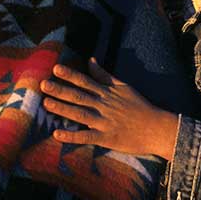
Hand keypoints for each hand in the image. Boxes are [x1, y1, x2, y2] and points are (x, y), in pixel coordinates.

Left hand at [40, 58, 179, 158]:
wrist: (157, 128)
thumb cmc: (140, 106)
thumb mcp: (123, 86)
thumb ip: (105, 75)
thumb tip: (91, 61)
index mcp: (107, 93)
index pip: (86, 81)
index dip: (70, 75)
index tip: (55, 68)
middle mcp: (104, 105)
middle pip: (79, 96)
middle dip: (60, 90)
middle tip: (43, 85)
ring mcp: (104, 122)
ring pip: (80, 113)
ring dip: (63, 109)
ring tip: (46, 103)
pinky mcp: (107, 138)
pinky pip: (87, 137)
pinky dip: (72, 136)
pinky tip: (57, 135)